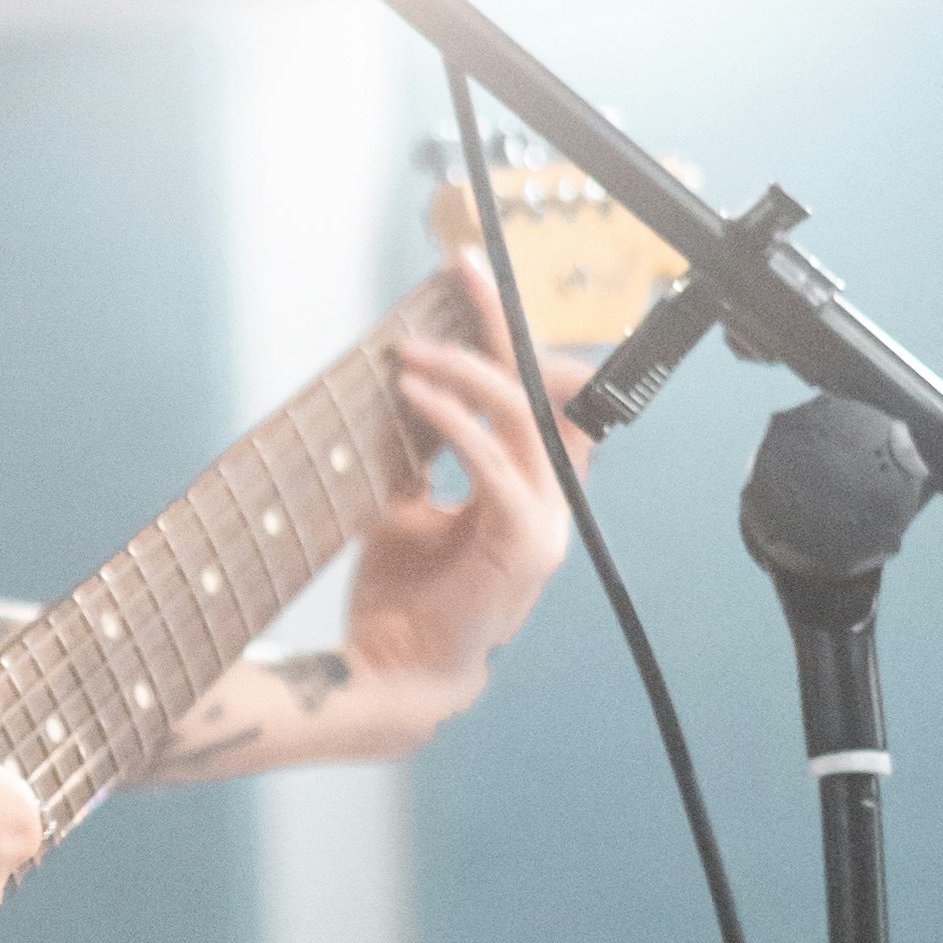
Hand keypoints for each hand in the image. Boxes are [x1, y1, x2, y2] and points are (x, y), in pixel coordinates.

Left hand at [330, 271, 570, 748]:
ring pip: (525, 419)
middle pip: (543, 391)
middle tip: (464, 269)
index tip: (468, 280)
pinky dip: (456, 423)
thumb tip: (403, 389)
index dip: (510, 337)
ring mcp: (545, 523)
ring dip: (470, 370)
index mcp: (528, 489)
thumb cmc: (402, 595)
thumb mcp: (407, 504)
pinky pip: (498, 464)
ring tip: (415, 346)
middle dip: (503, 324)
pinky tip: (415, 394)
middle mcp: (549, 501)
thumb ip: (420, 454)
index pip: (538, 395)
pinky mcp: (523, 543)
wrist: (393, 673)